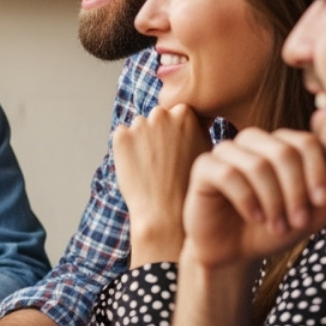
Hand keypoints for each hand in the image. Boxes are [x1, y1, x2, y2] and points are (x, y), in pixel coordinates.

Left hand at [112, 103, 210, 263]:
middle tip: (163, 160)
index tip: (177, 150)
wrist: (167, 212)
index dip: (176, 133)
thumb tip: (182, 117)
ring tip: (150, 167)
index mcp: (186, 113)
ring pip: (138, 128)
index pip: (176, 113)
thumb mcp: (204, 151)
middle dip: (158, 133)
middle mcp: (162, 114)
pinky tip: (137, 167)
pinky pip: (121, 137)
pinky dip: (125, 149)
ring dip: (141, 141)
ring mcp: (140, 125)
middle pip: (157, 118)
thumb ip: (193, 129)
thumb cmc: (189, 185)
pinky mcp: (121, 137)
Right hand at [181, 127, 325, 269]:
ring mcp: (226, 152)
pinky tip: (255, 218)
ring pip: (257, 164)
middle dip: (296, 190)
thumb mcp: (311, 215)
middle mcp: (254, 142)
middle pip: (283, 151)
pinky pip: (228, 175)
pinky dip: (248, 200)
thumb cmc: (272, 229)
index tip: (323, 202)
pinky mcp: (204, 168)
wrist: (234, 253)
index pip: (306, 142)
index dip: (318, 171)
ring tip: (277, 226)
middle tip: (299, 221)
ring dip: (273, 200)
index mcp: (281, 146)